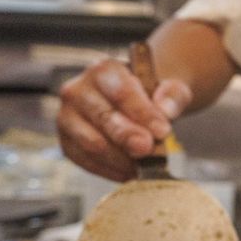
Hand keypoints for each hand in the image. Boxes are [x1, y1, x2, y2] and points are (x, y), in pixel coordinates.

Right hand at [56, 59, 191, 181]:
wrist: (134, 106)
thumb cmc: (152, 96)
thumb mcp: (171, 88)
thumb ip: (173, 95)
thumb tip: (166, 111)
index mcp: (103, 70)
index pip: (121, 92)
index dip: (142, 113)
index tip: (162, 131)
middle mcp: (77, 91)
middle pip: (103, 117)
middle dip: (128, 136)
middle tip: (149, 149)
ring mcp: (67, 118)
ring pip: (92, 143)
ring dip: (122, 158)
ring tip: (146, 163)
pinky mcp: (67, 143)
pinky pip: (87, 162)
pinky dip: (112, 170)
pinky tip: (132, 171)